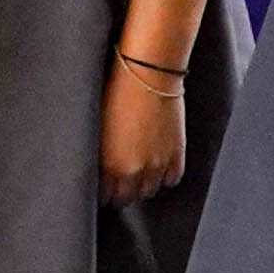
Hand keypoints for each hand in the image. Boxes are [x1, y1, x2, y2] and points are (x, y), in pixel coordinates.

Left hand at [98, 58, 189, 201]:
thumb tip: (99, 168)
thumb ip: (98, 154)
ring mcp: (157, 164)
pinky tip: (157, 166)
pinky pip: (171, 180)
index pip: (104, 196)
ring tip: (138, 174)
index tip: (103, 187)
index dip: (103, 191)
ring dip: (142, 185)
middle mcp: (132, 170)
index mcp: (107, 164)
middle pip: (126, 198)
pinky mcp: (176, 154)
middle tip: (119, 182)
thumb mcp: (97, 127)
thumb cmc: (116, 92)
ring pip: (149, 191)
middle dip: (121, 192)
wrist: (147, 74)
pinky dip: (165, 175)